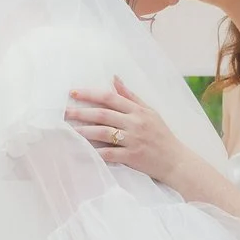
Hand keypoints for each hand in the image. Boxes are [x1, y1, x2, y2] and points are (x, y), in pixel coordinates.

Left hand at [66, 80, 181, 183]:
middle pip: (103, 114)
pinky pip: (110, 154)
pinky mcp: (133, 157)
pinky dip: (96, 152)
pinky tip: (83, 151)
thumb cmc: (162, 136)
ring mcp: (134, 140)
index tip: (73, 93)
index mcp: (138, 111)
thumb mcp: (150, 112)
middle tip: (64, 111)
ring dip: (84, 130)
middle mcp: (135, 123)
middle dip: (81, 112)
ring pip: (104, 132)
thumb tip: (114, 79)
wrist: (176, 161)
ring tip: (69, 129)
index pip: (110, 98)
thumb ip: (131, 96)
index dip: (90, 94)